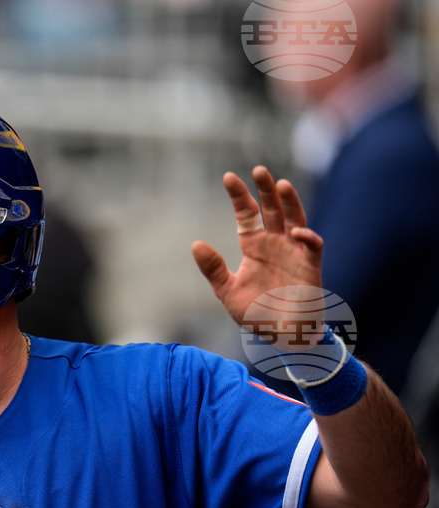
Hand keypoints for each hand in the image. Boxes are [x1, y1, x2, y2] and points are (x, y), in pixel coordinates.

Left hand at [191, 166, 324, 348]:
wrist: (280, 336)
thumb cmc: (255, 313)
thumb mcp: (226, 291)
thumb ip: (213, 268)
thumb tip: (195, 244)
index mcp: (254, 246)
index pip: (247, 215)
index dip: (239, 196)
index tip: (229, 177)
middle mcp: (275, 244)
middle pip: (272, 209)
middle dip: (265, 189)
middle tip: (258, 169)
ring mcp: (294, 252)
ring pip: (295, 218)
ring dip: (290, 202)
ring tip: (281, 184)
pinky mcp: (310, 267)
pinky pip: (313, 247)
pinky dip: (307, 237)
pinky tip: (297, 231)